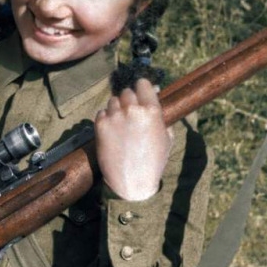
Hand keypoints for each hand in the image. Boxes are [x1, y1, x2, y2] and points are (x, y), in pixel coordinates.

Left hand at [94, 78, 172, 200]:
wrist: (132, 182)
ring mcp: (115, 117)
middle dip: (129, 101)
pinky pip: (101, 113)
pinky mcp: (100, 125)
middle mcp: (132, 110)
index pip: (142, 84)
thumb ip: (160, 114)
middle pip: (126, 92)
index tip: (140, 93)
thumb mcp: (166, 137)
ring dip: (116, 109)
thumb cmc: (153, 161)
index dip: (141, 88)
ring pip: (113, 101)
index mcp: (152, 111)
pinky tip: (112, 132)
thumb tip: (154, 93)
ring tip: (121, 125)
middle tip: (130, 114)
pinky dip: (105, 119)